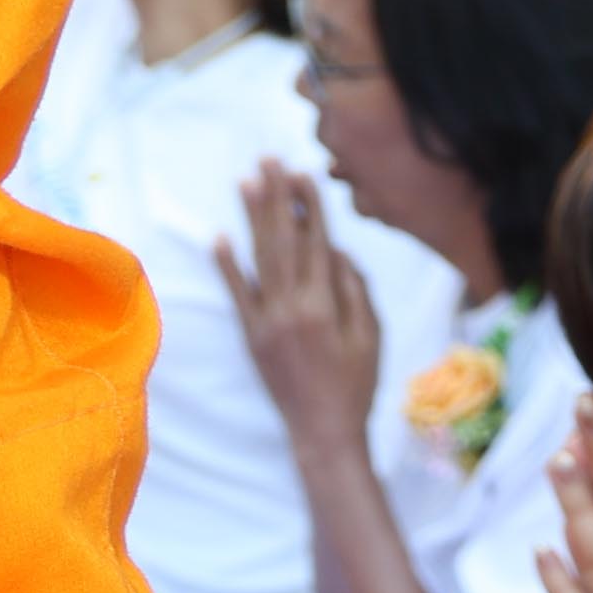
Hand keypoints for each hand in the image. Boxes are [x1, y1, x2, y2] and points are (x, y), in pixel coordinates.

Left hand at [221, 163, 385, 457]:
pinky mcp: (251, 334)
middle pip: (283, 242)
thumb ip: (354, 291)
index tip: (303, 175)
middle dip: (277, 199)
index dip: (309, 208)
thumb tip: (335, 251)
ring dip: (253, 219)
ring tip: (247, 183)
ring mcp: (266, 320)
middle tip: (269, 162)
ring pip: (259, 259)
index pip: (316, 244)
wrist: (324, 430)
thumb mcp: (372, 337)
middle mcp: (291, 307)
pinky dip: (227, 265)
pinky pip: (237, 293)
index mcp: (325, 306)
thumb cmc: (357, 385)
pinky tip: (220, 237)